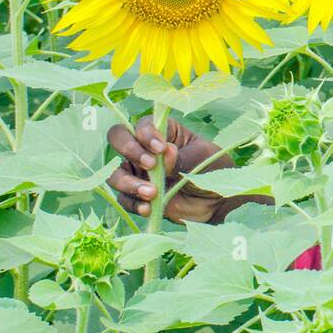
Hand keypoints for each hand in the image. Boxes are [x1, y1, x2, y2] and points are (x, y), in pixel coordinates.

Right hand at [106, 116, 234, 223]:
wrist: (217, 201)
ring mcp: (139, 172)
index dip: (146, 134)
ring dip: (128, 182)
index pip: (142, 124)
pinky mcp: (137, 195)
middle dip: (129, 150)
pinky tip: (148, 208)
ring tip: (152, 192)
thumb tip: (165, 152)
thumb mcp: (202, 158)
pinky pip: (124, 199)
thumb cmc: (212, 169)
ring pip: (115, 173)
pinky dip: (133, 203)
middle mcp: (145, 149)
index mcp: (163, 132)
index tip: (161, 148)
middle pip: (118, 139)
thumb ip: (182, 157)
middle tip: (150, 165)